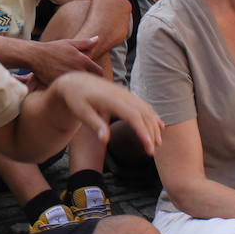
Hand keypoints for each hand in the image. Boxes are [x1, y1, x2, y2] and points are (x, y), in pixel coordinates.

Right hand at [29, 36, 102, 83]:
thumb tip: (97, 39)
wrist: (36, 56)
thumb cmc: (53, 48)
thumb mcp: (69, 43)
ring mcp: (70, 80)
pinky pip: (69, 90)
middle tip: (83, 79)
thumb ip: (85, 43)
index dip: (96, 73)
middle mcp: (78, 71)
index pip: (99, 72)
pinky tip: (65, 86)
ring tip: (75, 84)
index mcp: (83, 61)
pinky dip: (69, 89)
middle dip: (88, 80)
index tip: (92, 73)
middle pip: (91, 81)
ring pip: (81, 87)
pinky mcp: (61, 86)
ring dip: (79, 85)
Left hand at [49, 71, 164, 153]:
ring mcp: (125, 93)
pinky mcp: (126, 94)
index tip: (148, 147)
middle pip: (143, 114)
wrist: (75, 82)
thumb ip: (95, 125)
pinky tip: (159, 125)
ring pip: (146, 109)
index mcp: (112, 100)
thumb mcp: (81, 113)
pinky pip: (143, 105)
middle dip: (150, 132)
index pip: (133, 117)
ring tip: (158, 142)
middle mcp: (122, 95)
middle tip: (152, 151)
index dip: (143, 132)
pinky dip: (152, 116)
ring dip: (154, 125)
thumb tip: (105, 140)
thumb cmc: (77, 99)